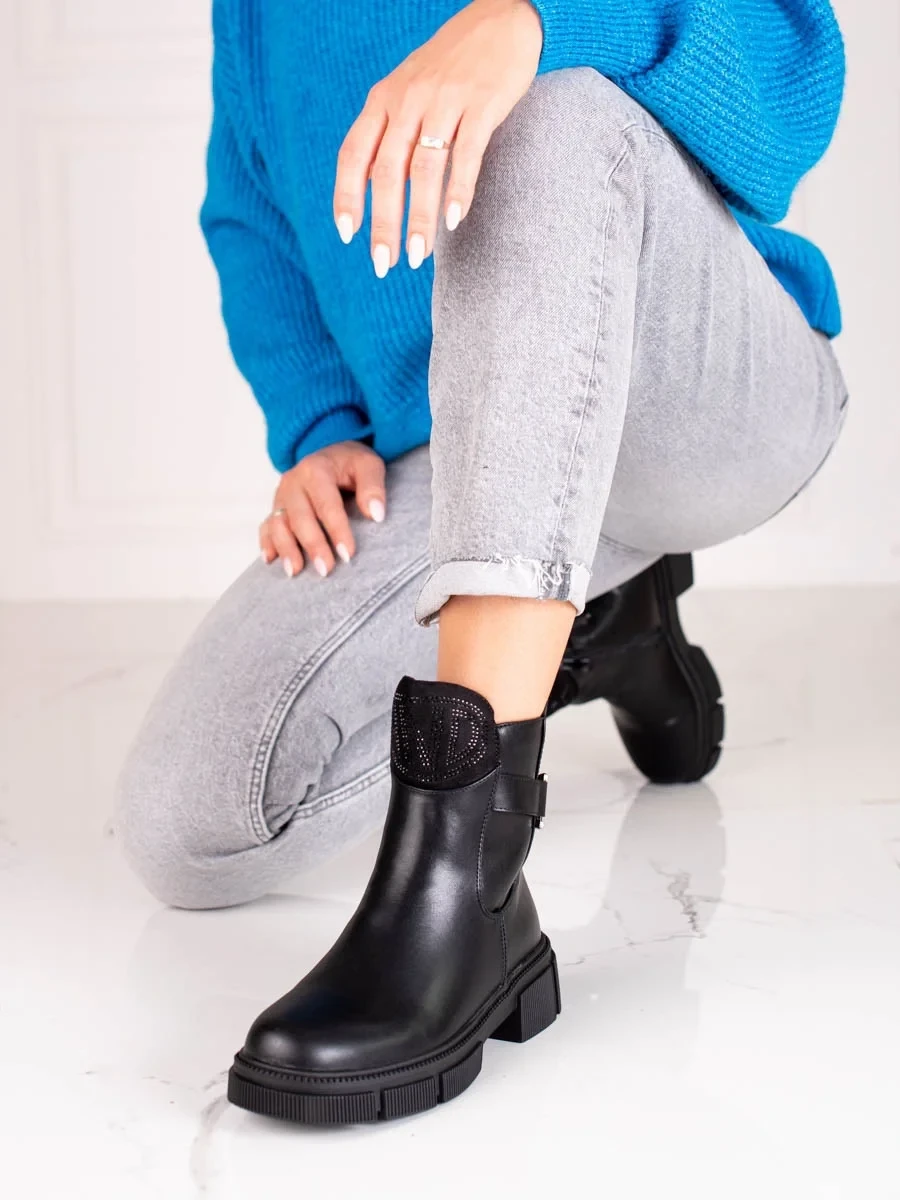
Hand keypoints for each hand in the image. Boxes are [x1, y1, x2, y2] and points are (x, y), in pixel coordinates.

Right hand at [260, 441, 385, 577]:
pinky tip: (271, 561)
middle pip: (299, 517)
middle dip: (312, 545)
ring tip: (295, 572)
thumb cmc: (351, 464)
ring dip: (286, 548)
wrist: (331, 454)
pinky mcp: (275, 507)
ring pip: (278, 523)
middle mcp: (293, 481)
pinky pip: (266, 526)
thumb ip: (373, 486)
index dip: (337, 530)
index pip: (326, 504)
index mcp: (316, 469)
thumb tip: (376, 515)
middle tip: (326, 570)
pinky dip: (267, 543)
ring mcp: (281, 495)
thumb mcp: (368, 465)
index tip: (348, 554)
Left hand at [333, 0, 542, 274]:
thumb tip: (368, 185)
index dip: (347, 197)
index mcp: (383, 99)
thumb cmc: (452, 65)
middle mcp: (408, 100)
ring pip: (424, 169)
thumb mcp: (408, 91)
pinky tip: (455, 220)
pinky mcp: (481, 104)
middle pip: (388, 172)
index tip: (348, 235)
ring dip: (420, 218)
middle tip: (384, 264)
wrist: (502, 19)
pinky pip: (466, 154)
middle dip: (384, 223)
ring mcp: (444, 101)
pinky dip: (459, 189)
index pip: (354, 155)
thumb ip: (388, 134)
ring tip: (417, 255)